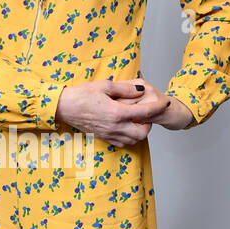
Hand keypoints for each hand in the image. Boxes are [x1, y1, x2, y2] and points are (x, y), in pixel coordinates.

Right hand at [54, 76, 192, 145]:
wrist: (63, 107)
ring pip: (134, 140)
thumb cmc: (81, 94)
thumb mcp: (105, 86)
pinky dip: (129, 136)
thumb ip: (126, 89)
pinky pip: (123, 142)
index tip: (165, 102)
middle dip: (149, 123)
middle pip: (143, 132)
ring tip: (136, 119)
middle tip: (146, 113)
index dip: (158, 107)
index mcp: (117, 112)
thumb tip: (141, 90)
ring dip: (139, 131)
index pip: (146, 112)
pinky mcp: (104, 137)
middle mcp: (115, 127)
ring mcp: (109, 134)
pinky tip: (125, 125)